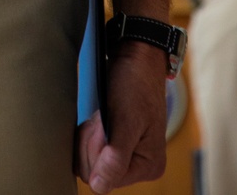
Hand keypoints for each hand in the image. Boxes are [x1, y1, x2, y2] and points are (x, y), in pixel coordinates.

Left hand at [76, 44, 166, 191]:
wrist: (136, 55)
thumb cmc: (134, 84)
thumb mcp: (126, 120)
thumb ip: (115, 157)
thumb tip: (99, 187)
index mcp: (148, 165)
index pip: (105, 179)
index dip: (96, 150)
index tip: (103, 125)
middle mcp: (138, 164)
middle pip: (94, 170)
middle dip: (91, 142)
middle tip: (102, 117)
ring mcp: (126, 153)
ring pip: (88, 158)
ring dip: (88, 134)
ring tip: (101, 115)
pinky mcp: (114, 140)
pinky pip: (89, 146)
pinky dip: (88, 130)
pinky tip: (98, 117)